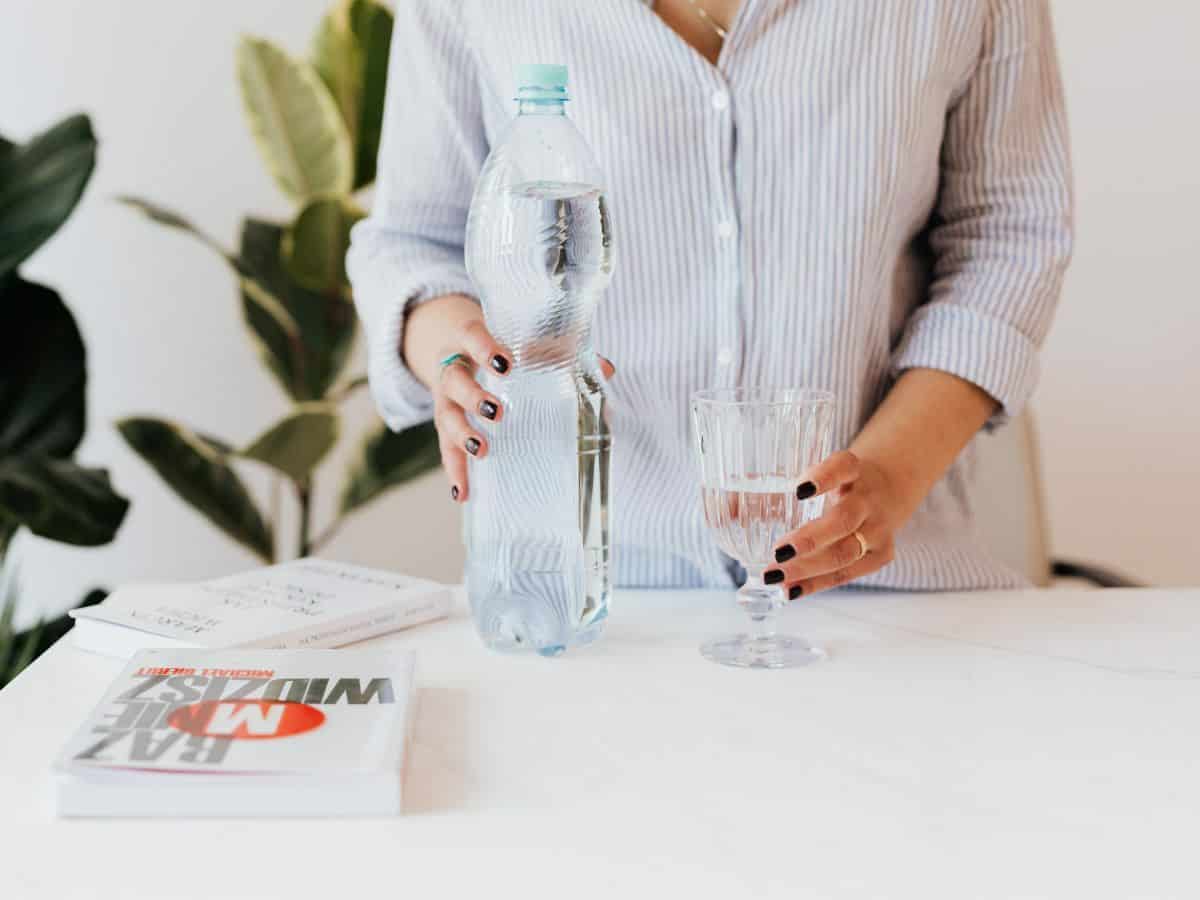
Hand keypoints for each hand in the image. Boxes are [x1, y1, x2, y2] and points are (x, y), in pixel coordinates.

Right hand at [404, 295, 613, 503]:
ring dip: (462, 435)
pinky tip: (462, 493)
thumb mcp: (526, 343)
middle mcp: (452, 368)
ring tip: (482, 451)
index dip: (485, 349)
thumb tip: (607, 369)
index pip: (472, 337)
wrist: (459, 349)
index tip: (505, 364)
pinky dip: (455, 471)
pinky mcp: (446, 426)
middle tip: (498, 412)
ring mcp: (445, 399)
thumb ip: (562, 353)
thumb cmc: (502, 348)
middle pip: (454, 380)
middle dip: (474, 397)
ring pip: (445, 416)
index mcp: (469, 339)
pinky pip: (446, 449)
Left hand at [762, 451, 912, 597]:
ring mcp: (879, 528)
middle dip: (809, 539)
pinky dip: (816, 584)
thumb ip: (772, 485)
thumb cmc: (835, 483)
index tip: (798, 490)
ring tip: (774, 575)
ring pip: (845, 553)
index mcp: (853, 469)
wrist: (886, 491)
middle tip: (776, 551)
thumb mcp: (814, 473)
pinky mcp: (882, 555)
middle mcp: (869, 498)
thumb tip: (726, 507)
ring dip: (807, 568)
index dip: (823, 478)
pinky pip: (847, 574)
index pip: (842, 467)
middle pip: (843, 520)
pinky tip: (790, 590)